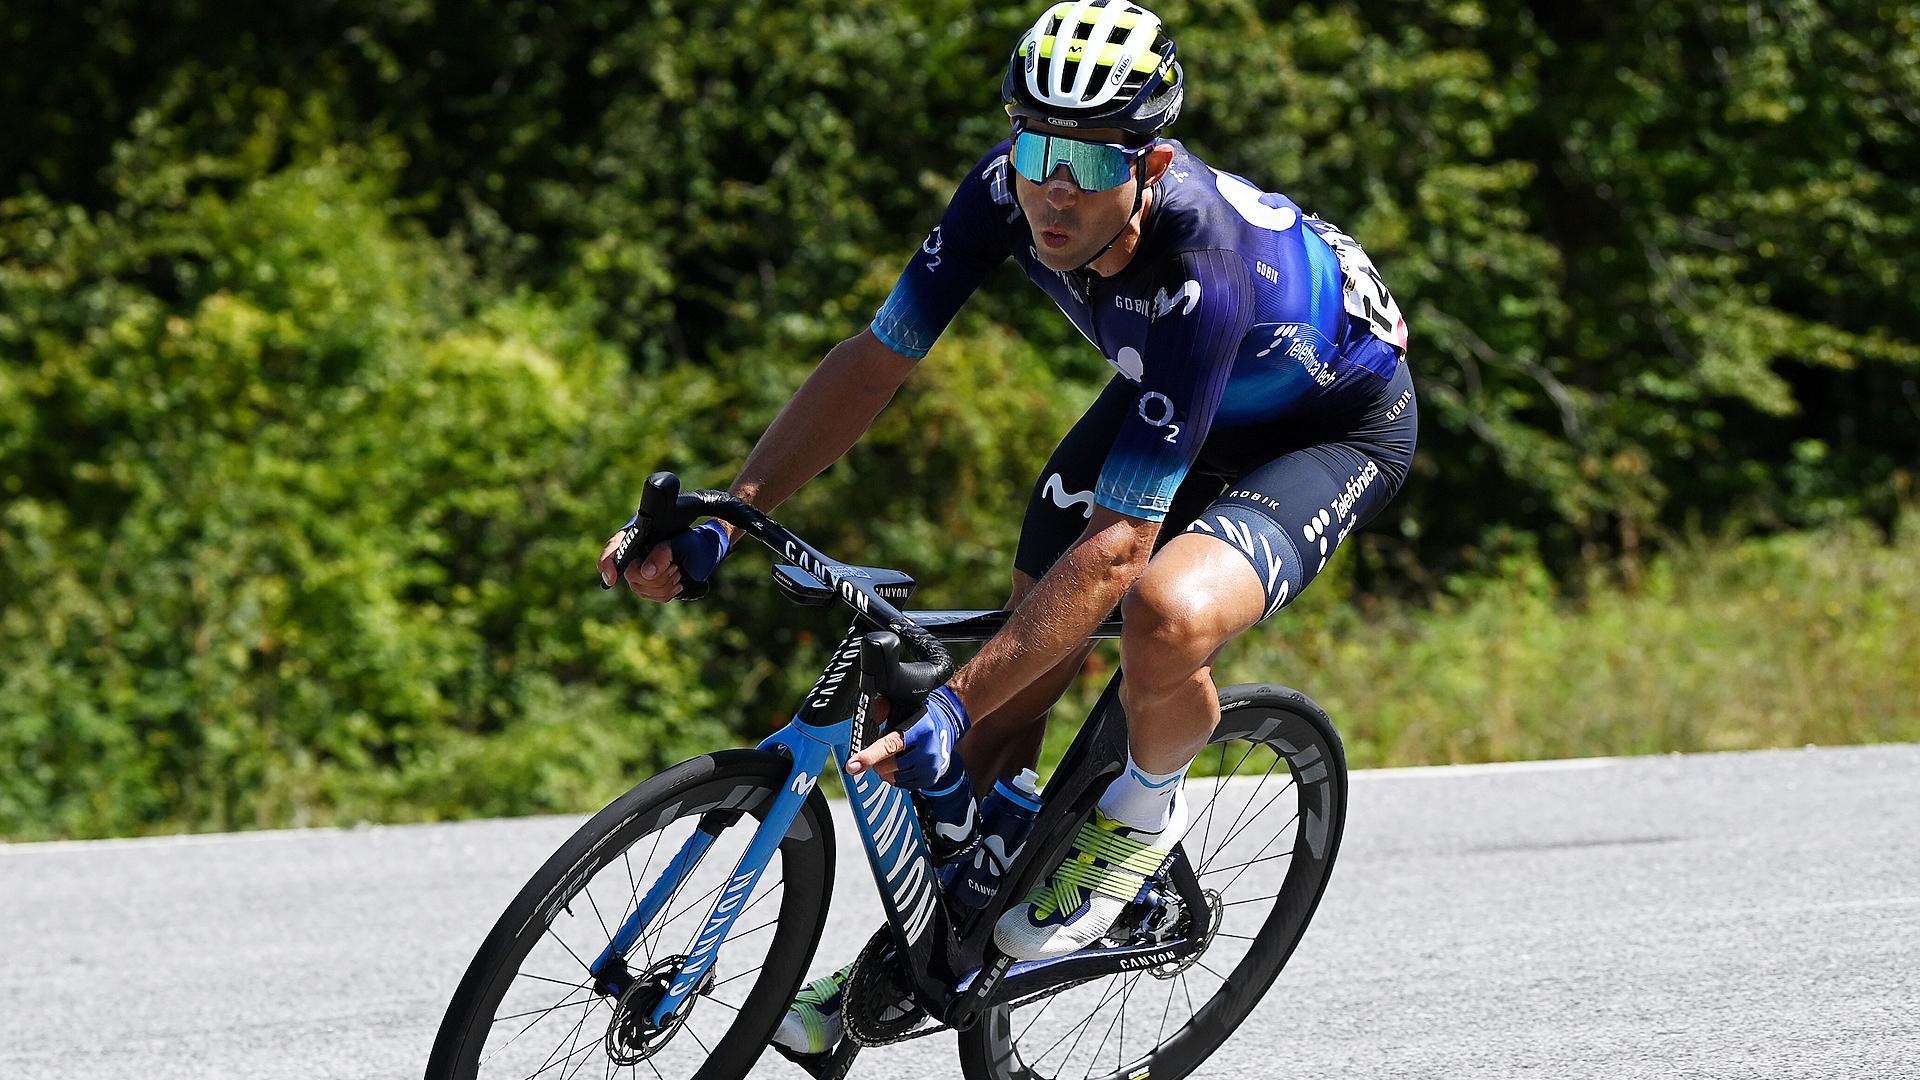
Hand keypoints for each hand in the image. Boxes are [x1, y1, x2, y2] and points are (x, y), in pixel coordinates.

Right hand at [598, 520, 730, 601]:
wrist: (708, 552)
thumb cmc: (696, 542)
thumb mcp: (683, 544)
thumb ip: (664, 554)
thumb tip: (647, 573)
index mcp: (638, 534)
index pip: (614, 547)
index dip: (607, 562)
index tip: (611, 579)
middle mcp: (635, 552)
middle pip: (629, 574)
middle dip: (654, 577)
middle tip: (675, 568)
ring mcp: (640, 569)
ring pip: (639, 588)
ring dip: (664, 584)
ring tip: (679, 572)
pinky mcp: (648, 584)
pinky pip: (650, 596)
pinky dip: (667, 592)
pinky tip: (678, 582)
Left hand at [847, 685, 970, 788]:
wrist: (947, 726)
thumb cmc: (920, 716)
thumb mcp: (903, 706)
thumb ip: (884, 707)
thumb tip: (874, 716)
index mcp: (919, 730)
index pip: (889, 745)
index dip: (869, 756)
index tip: (852, 766)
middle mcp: (927, 751)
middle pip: (887, 766)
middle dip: (878, 760)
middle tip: (886, 747)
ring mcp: (930, 767)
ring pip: (892, 778)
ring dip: (886, 769)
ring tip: (897, 753)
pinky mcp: (930, 779)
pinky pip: (901, 784)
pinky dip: (895, 776)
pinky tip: (902, 763)